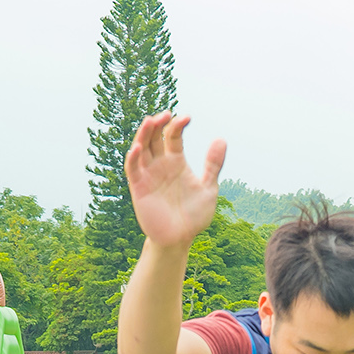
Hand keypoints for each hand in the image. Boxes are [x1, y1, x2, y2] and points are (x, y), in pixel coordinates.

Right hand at [124, 112, 225, 249]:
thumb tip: (221, 139)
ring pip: (141, 147)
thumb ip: (213, 165)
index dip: (178, 124)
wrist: (179, 239)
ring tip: (150, 121)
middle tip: (166, 114)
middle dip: (158, 124)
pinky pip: (132, 169)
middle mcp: (160, 164)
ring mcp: (148, 174)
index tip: (187, 118)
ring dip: (144, 134)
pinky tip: (138, 148)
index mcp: (176, 161)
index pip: (173, 136)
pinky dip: (133, 158)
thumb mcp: (208, 188)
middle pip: (154, 137)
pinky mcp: (138, 187)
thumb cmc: (194, 216)